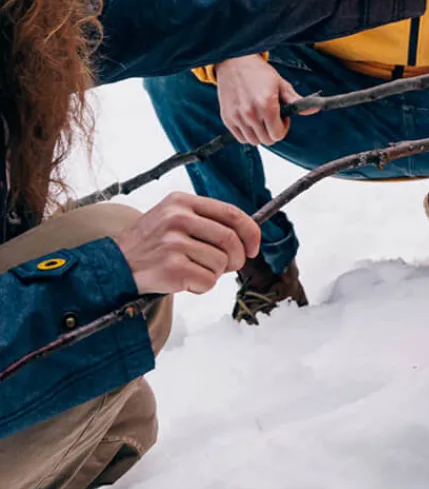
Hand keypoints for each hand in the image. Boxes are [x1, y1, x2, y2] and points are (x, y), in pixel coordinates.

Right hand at [114, 191, 260, 294]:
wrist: (113, 265)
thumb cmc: (150, 244)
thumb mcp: (172, 218)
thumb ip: (205, 221)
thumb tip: (245, 236)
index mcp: (182, 202)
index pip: (231, 213)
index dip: (250, 231)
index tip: (254, 246)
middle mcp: (177, 219)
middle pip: (230, 239)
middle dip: (237, 258)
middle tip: (230, 266)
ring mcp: (173, 244)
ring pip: (220, 263)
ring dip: (215, 274)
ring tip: (195, 271)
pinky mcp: (171, 268)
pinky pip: (207, 281)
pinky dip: (202, 286)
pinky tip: (185, 282)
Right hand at [215, 54, 311, 145]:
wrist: (235, 63)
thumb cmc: (260, 73)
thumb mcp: (281, 85)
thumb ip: (296, 101)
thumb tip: (315, 109)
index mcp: (266, 105)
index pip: (278, 135)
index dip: (283, 128)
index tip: (282, 117)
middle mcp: (250, 113)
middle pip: (267, 140)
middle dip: (273, 131)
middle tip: (272, 116)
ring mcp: (236, 117)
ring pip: (253, 141)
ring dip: (260, 133)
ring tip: (261, 117)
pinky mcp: (227, 118)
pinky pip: (241, 138)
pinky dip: (248, 133)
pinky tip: (251, 120)